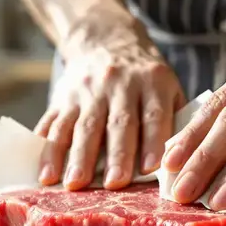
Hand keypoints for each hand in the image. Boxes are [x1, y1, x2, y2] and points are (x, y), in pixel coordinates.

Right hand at [36, 8, 185, 190]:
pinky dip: (47, 151)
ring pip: (83, 126)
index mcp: (151, 82)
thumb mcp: (168, 85)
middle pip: (117, 123)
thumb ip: (176, 119)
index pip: (153, 113)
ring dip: (77, 157)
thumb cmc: (145, 78)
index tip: (151, 168)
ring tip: (75, 184)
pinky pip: (53, 124)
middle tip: (114, 184)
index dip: (153, 140)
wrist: (106, 40)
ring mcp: (87, 91)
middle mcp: (119, 84)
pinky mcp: (62, 97)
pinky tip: (44, 173)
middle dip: (116, 155)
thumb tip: (181, 163)